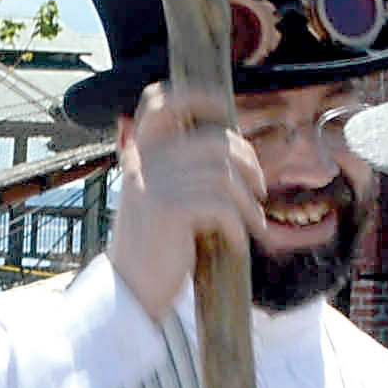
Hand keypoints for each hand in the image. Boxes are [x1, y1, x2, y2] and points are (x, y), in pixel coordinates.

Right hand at [105, 82, 264, 323]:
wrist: (129, 291)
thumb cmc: (153, 247)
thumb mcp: (159, 198)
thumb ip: (181, 169)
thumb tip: (233, 149)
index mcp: (140, 155)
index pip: (160, 102)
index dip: (196, 96)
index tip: (223, 108)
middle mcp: (145, 163)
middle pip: (214, 140)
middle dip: (248, 162)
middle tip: (258, 188)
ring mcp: (154, 184)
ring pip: (224, 175)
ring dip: (248, 202)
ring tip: (253, 223)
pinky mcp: (169, 210)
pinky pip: (222, 205)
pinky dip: (238, 225)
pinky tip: (237, 242)